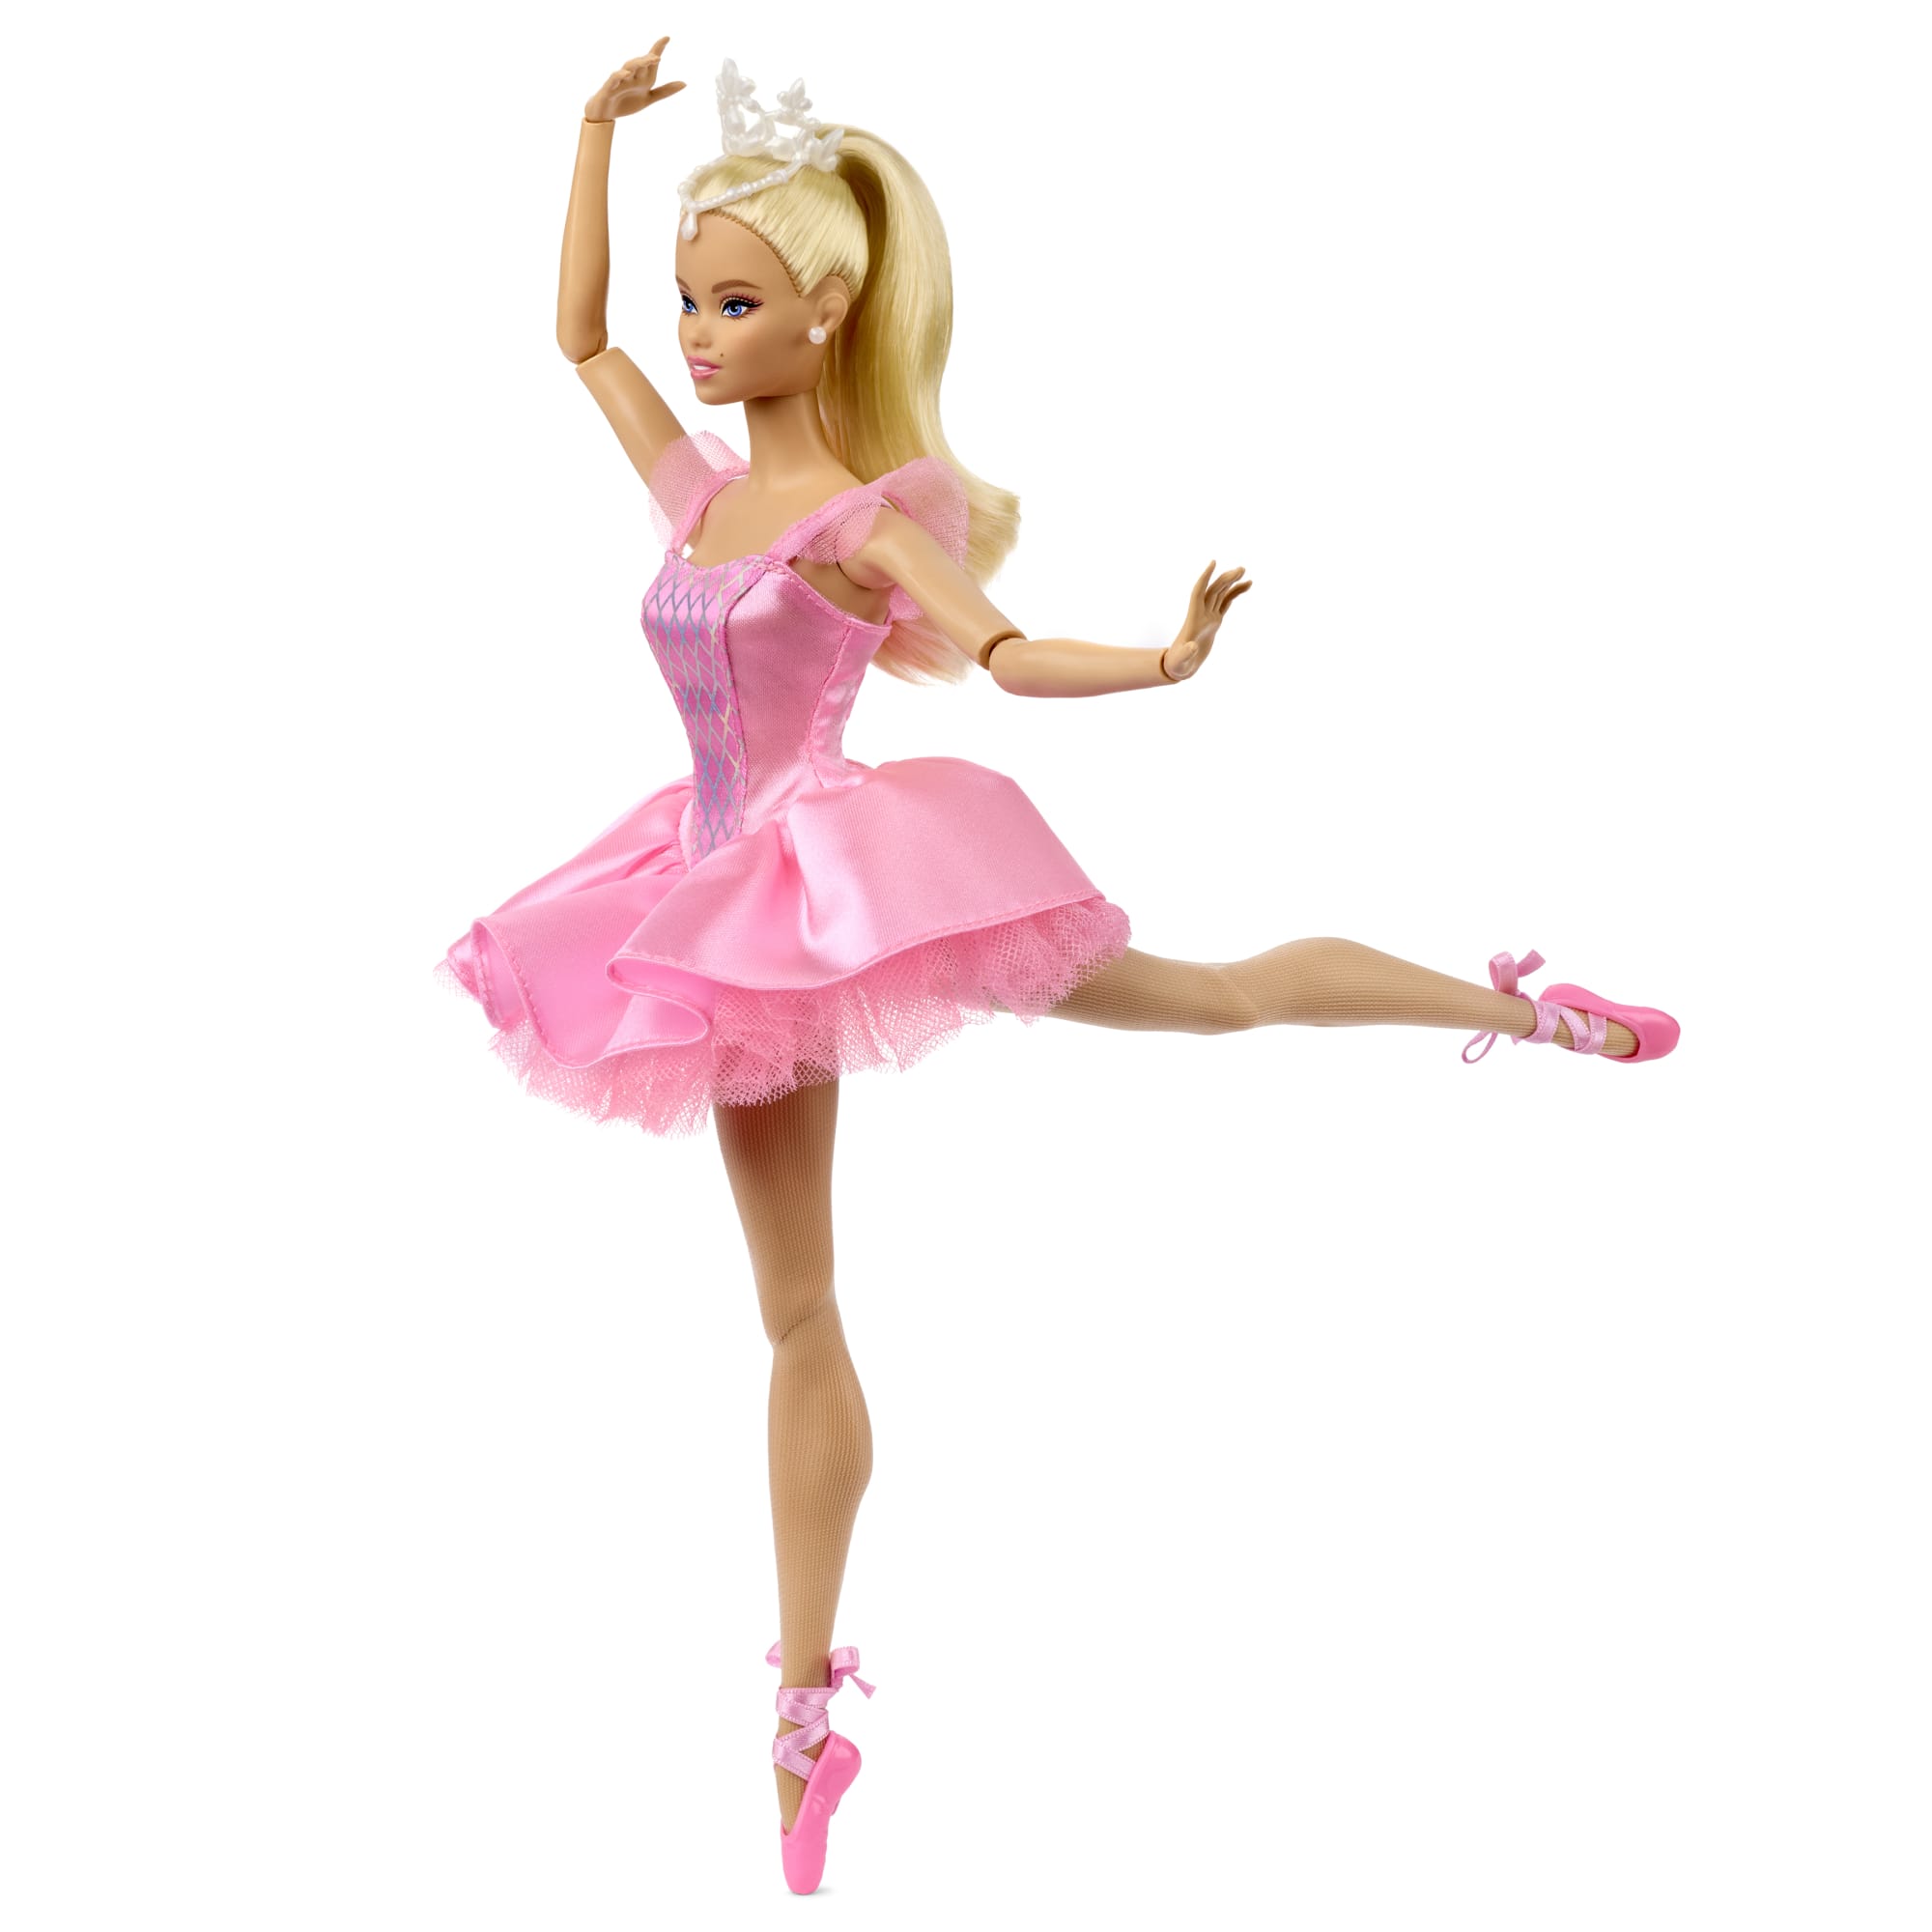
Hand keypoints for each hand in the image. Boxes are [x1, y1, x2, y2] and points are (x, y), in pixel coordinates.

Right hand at [584, 37, 685, 121]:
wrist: (606, 114)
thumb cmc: (627, 102)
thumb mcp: (649, 98)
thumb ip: (665, 91)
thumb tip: (685, 83)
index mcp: (642, 77)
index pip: (651, 60)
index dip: (658, 48)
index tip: (667, 38)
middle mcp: (631, 75)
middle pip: (640, 63)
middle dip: (648, 58)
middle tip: (658, 56)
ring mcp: (620, 80)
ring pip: (628, 68)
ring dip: (638, 63)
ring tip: (647, 61)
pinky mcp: (609, 88)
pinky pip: (614, 79)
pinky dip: (619, 76)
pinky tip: (626, 74)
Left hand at [1162, 560, 1252, 680]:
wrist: (1179, 667)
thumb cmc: (1177, 663)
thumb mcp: (1180, 661)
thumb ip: (1186, 653)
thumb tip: (1192, 646)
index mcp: (1193, 619)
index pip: (1198, 592)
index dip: (1205, 577)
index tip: (1213, 562)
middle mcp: (1201, 614)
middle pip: (1213, 590)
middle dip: (1225, 578)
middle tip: (1241, 569)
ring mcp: (1208, 617)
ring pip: (1220, 594)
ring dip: (1231, 582)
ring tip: (1245, 572)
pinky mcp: (1214, 622)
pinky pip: (1226, 603)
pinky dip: (1235, 593)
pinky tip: (1247, 585)